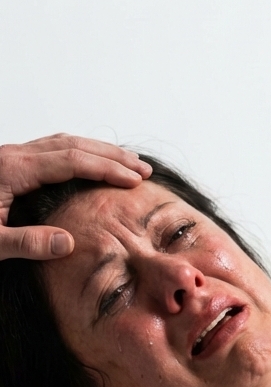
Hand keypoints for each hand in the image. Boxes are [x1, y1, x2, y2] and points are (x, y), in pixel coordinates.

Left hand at [0, 133, 151, 259]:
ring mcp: (10, 157)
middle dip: (110, 155)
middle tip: (141, 168)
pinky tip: (88, 167)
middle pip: (72, 144)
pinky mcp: (8, 164)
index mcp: (11, 169)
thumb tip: (67, 244)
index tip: (133, 179)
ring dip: (96, 151)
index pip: (71, 160)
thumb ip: (24, 243)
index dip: (106, 168)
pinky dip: (79, 154)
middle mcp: (12, 156)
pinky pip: (51, 150)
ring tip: (125, 164)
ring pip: (62, 142)